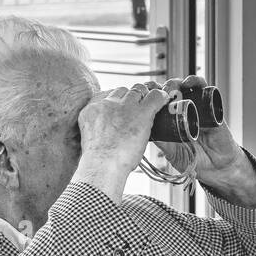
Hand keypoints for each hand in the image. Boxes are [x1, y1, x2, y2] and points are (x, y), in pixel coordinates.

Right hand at [74, 82, 171, 196]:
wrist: (103, 165)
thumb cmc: (98, 162)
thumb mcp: (91, 139)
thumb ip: (99, 129)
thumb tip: (110, 132)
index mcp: (92, 109)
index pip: (107, 95)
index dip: (118, 100)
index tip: (123, 108)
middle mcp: (107, 103)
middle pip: (123, 91)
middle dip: (132, 97)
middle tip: (139, 107)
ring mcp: (124, 106)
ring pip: (138, 91)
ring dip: (145, 97)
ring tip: (152, 104)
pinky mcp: (141, 112)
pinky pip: (155, 96)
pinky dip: (161, 97)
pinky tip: (165, 99)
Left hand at [155, 76, 255, 205]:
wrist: (218, 168)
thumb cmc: (196, 161)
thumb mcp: (173, 153)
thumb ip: (162, 142)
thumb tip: (146, 131)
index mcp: (171, 122)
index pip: (159, 104)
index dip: (152, 97)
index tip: (145, 95)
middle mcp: (183, 113)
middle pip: (170, 93)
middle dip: (162, 89)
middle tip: (159, 92)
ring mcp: (197, 108)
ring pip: (185, 88)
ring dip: (176, 83)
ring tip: (172, 87)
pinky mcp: (211, 107)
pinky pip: (204, 90)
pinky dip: (197, 82)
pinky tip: (189, 82)